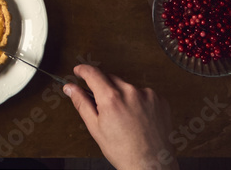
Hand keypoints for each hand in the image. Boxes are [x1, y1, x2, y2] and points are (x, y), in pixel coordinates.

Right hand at [64, 64, 178, 169]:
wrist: (151, 165)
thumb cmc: (123, 151)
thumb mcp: (96, 128)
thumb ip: (82, 103)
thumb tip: (70, 88)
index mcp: (111, 98)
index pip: (93, 73)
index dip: (83, 70)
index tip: (79, 71)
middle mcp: (130, 92)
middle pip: (110, 78)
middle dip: (103, 87)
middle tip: (104, 106)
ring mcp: (147, 95)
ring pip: (127, 86)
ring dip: (122, 94)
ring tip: (124, 117)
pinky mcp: (160, 99)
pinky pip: (143, 93)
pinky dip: (138, 100)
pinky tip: (137, 117)